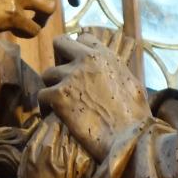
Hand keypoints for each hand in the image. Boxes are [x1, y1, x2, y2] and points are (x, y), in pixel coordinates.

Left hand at [41, 35, 149, 159]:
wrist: (129, 138)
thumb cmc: (136, 118)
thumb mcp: (132, 84)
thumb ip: (116, 71)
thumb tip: (111, 71)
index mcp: (106, 56)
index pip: (84, 38)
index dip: (78, 51)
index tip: (76, 64)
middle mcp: (86, 60)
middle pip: (59, 43)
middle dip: (58, 58)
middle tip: (61, 77)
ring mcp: (70, 76)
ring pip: (47, 73)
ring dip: (52, 87)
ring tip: (59, 103)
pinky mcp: (58, 96)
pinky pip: (41, 95)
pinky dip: (45, 107)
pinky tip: (52, 116)